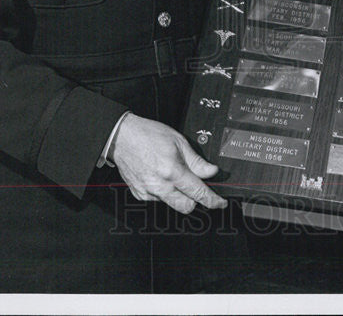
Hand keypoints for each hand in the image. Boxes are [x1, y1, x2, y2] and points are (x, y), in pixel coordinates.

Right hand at [110, 114, 226, 213]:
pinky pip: (158, 200)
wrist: (121, 138)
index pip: (198, 193)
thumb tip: (211, 171)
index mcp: (172, 171)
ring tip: (173, 176)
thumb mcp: (178, 141)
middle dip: (195, 200)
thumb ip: (196, 161)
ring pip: (172, 204)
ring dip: (179, 195)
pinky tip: (160, 177)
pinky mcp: (140, 194)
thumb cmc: (147, 135)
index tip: (220, 203)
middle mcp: (159, 185)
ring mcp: (148, 192)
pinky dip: (164, 192)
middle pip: (186, 207)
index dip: (213, 200)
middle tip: (196, 187)